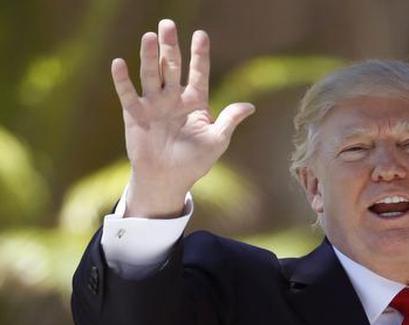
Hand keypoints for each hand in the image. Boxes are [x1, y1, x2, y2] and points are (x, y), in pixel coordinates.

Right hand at [112, 19, 253, 217]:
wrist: (168, 178)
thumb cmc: (195, 161)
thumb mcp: (217, 140)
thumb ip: (229, 121)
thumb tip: (250, 106)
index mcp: (195, 102)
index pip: (198, 73)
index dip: (199, 55)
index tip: (201, 34)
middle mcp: (173, 98)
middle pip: (172, 66)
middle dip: (170, 46)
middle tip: (167, 24)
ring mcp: (153, 103)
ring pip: (151, 74)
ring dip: (149, 56)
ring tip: (149, 37)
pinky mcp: (135, 113)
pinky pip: (128, 93)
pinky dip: (123, 79)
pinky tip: (119, 63)